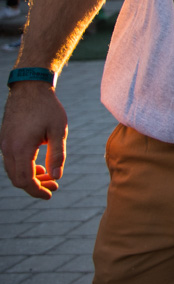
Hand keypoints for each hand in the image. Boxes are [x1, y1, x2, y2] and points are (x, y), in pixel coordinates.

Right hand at [1, 81, 67, 198]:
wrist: (29, 88)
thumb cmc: (47, 108)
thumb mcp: (59, 131)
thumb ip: (57, 155)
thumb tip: (56, 176)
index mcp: (21, 148)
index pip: (26, 180)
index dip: (37, 191)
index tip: (51, 194)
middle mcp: (8, 148)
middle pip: (17, 179)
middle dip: (35, 186)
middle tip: (54, 186)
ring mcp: (3, 144)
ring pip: (13, 171)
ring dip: (29, 177)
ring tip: (49, 176)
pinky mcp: (4, 140)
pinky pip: (11, 161)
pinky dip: (23, 167)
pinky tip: (39, 165)